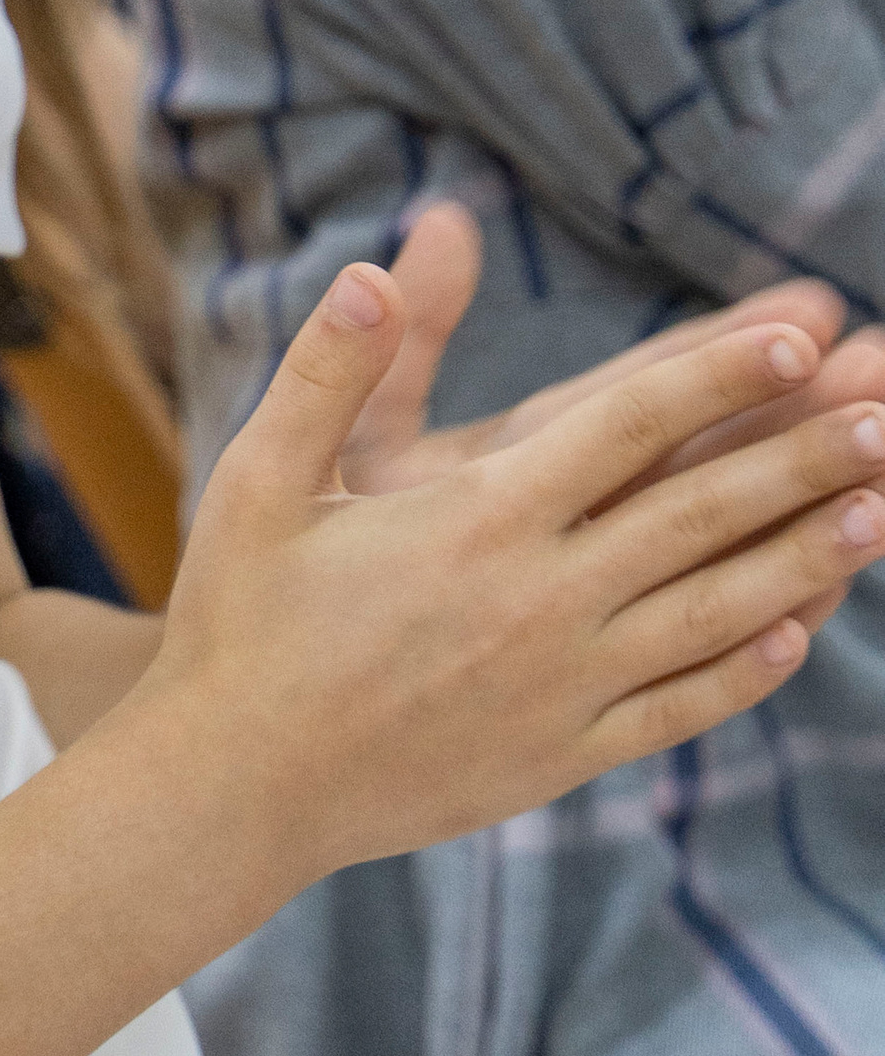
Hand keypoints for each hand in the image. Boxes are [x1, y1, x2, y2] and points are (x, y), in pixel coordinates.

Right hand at [143, 260, 884, 882]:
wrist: (235, 786)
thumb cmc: (240, 618)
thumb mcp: (263, 477)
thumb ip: (329, 370)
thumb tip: (370, 269)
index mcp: (478, 520)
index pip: (628, 425)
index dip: (720, 373)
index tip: (800, 329)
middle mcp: (540, 600)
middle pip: (700, 512)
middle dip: (804, 456)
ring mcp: (561, 685)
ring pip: (713, 610)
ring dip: (806, 556)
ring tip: (883, 510)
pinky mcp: (561, 754)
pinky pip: (678, 707)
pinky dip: (745, 668)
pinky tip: (795, 633)